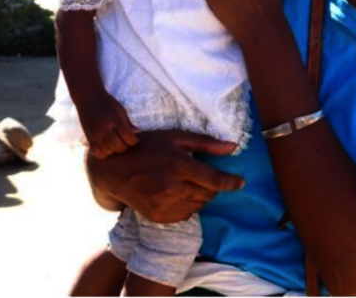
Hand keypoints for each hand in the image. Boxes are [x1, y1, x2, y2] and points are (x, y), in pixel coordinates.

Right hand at [77, 91, 139, 158]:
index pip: (127, 137)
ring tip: (117, 144)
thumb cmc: (108, 103)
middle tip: (126, 142)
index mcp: (114, 119)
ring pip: (108, 151)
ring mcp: (95, 133)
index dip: (134, 141)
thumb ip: (128, 122)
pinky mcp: (88, 137)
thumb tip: (138, 132)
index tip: (134, 139)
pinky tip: (107, 148)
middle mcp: (104, 127)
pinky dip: (103, 154)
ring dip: (115, 150)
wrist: (88, 98)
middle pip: (118, 146)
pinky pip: (97, 152)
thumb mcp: (120, 110)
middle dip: (125, 147)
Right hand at [86, 129, 244, 222]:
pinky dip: (187, 206)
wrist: (114, 169)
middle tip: (200, 175)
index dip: (231, 182)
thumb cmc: (147, 147)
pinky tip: (176, 193)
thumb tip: (233, 147)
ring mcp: (163, 205)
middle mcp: (172, 188)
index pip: (214, 180)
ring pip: (198, 206)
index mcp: (178, 166)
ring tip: (186, 183)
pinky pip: (184, 216)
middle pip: (208, 195)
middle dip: (211, 186)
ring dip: (200, 196)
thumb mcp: (175, 137)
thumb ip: (206, 143)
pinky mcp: (157, 217)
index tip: (241, 182)